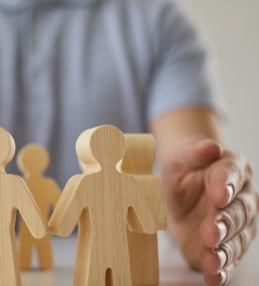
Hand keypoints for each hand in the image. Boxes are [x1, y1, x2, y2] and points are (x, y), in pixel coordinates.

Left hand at [161, 136, 258, 285]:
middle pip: (238, 212)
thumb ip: (192, 151)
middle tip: (211, 231)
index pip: (231, 176)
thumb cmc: (182, 172)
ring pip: (236, 239)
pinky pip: (228, 261)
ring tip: (212, 259)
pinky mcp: (223, 247)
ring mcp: (236, 226)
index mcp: (230, 170)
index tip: (218, 195)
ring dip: (225, 251)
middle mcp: (240, 199)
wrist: (179, 196)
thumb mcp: (179, 158)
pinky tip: (214, 277)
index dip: (225, 186)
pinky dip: (222, 271)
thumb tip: (209, 147)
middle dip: (225, 223)